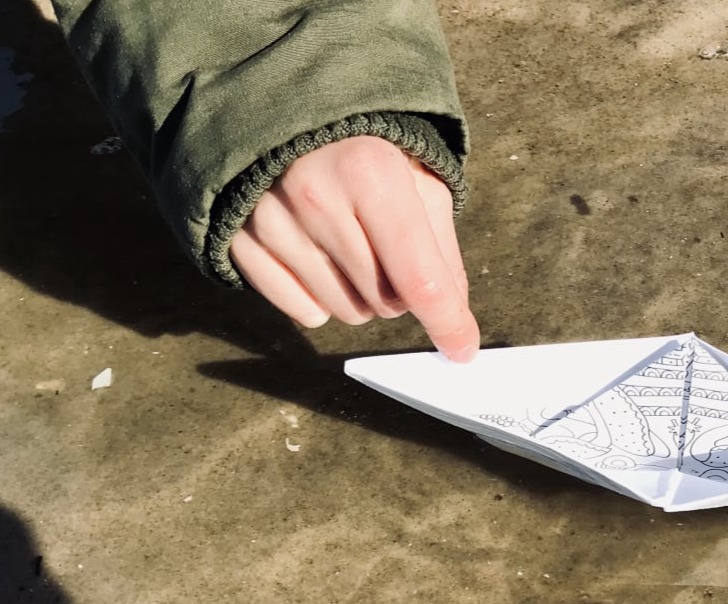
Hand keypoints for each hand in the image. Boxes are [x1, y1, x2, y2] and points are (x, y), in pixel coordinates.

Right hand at [230, 136, 478, 361]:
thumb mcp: (418, 177)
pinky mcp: (241, 242)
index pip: (418, 277)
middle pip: (384, 301)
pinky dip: (321, 299)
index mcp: (371, 174)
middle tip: (392, 252)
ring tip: (354, 248)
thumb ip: (441, 247)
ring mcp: (272, 223)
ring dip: (362, 297)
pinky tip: (321, 260)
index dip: (447, 322)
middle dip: (401, 292)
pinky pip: (301, 310)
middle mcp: (316, 198)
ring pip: (344, 311)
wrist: (283, 106)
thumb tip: (453, 311)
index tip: (462, 349)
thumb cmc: (364, 145)